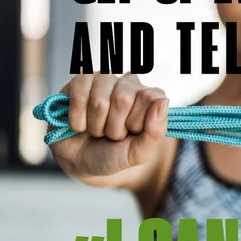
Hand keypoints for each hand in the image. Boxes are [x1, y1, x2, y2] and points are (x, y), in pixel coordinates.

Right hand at [49, 72, 168, 177]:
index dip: (136, 122)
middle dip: (114, 127)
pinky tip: (80, 125)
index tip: (132, 132)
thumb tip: (162, 101)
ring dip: (95, 125)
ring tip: (97, 130)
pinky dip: (78, 119)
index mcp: (151, 98)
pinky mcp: (81, 81)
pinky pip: (79, 95)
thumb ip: (156, 131)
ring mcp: (105, 80)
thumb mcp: (139, 152)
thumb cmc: (114, 154)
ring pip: (99, 101)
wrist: (81, 161)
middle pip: (123, 99)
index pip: (149, 97)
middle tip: (112, 134)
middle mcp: (130, 84)